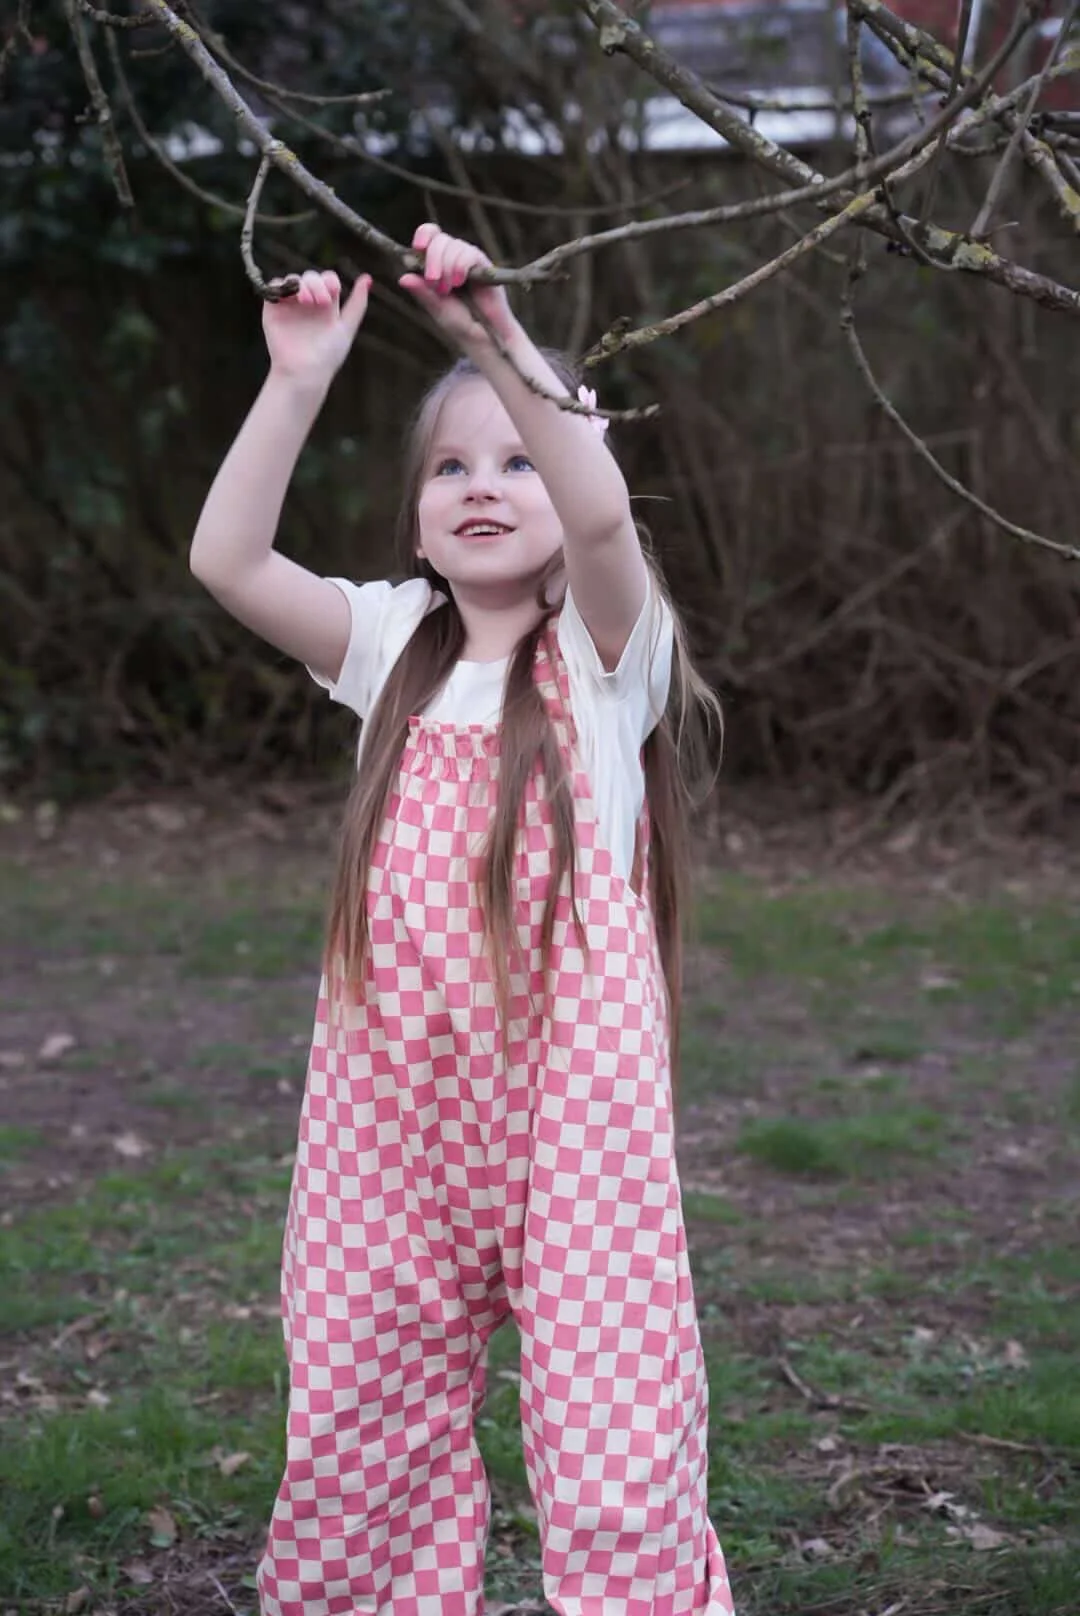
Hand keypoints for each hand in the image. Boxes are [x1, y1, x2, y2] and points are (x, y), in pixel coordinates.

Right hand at [262, 269, 370, 385]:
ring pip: (293, 279)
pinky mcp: (273, 309)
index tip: (333, 292)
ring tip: (306, 301)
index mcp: (326, 307)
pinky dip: (281, 285)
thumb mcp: (346, 328)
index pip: (328, 280)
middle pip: (311, 277)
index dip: (330, 281)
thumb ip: (357, 305)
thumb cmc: (328, 355)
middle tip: (321, 302)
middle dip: (317, 284)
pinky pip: (274, 286)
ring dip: (302, 284)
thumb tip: (368, 278)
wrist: (303, 372)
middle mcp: (308, 304)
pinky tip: (290, 296)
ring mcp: (290, 305)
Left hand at [399, 224, 516, 348]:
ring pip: (454, 245)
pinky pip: (470, 254)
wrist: (483, 336)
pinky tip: (459, 281)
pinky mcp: (484, 266)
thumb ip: (422, 292)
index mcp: (437, 263)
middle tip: (433, 281)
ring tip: (447, 289)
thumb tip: (403, 278)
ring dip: (447, 266)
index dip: (423, 236)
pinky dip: (461, 265)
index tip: (417, 247)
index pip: (430, 236)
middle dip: (433, 258)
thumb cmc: (459, 324)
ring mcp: (469, 261)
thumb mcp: (436, 308)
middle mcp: (453, 258)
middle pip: (440, 239)